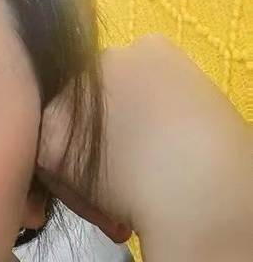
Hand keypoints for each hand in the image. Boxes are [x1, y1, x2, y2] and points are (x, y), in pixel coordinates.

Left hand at [36, 34, 250, 244]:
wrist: (196, 186)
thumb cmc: (211, 155)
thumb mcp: (188, 109)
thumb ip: (151, 107)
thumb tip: (132, 134)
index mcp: (150, 49)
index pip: (116, 86)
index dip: (125, 126)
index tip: (142, 155)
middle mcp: (105, 60)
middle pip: (83, 107)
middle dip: (97, 146)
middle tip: (125, 182)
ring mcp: (73, 96)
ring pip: (63, 137)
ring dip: (85, 173)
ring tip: (122, 204)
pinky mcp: (52, 137)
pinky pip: (51, 170)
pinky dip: (76, 197)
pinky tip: (110, 211)